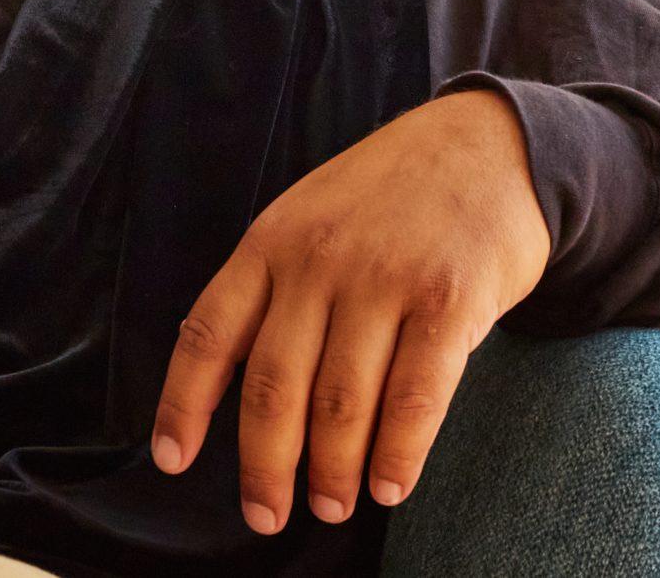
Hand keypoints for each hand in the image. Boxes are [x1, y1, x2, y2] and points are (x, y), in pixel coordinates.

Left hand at [151, 88, 550, 533]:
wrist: (487, 144)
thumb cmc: (387, 197)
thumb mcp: (307, 216)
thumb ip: (272, 288)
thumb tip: (235, 391)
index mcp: (270, 242)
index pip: (209, 333)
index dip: (183, 404)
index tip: (172, 461)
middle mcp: (319, 260)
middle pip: (274, 385)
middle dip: (265, 465)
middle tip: (266, 515)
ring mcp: (386, 278)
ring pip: (342, 401)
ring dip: (332, 470)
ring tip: (332, 507)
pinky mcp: (451, 299)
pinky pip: (415, 395)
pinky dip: (398, 452)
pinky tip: (389, 487)